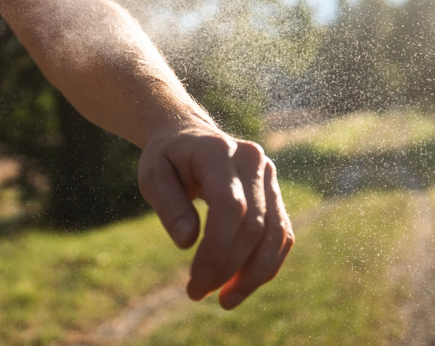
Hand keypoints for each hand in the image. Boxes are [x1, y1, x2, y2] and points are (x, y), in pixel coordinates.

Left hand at [138, 120, 293, 308]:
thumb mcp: (152, 175)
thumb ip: (169, 206)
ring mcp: (269, 175)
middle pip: (254, 224)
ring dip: (254, 274)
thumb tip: (187, 243)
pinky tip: (241, 284)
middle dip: (228, 267)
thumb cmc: (166, 158)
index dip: (217, 250)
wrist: (188, 135)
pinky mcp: (275, 193)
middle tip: (197, 293)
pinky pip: (281, 234)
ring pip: (276, 233)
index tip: (195, 282)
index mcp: (219, 151)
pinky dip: (265, 264)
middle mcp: (252, 160)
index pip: (231, 207)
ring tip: (225, 300)